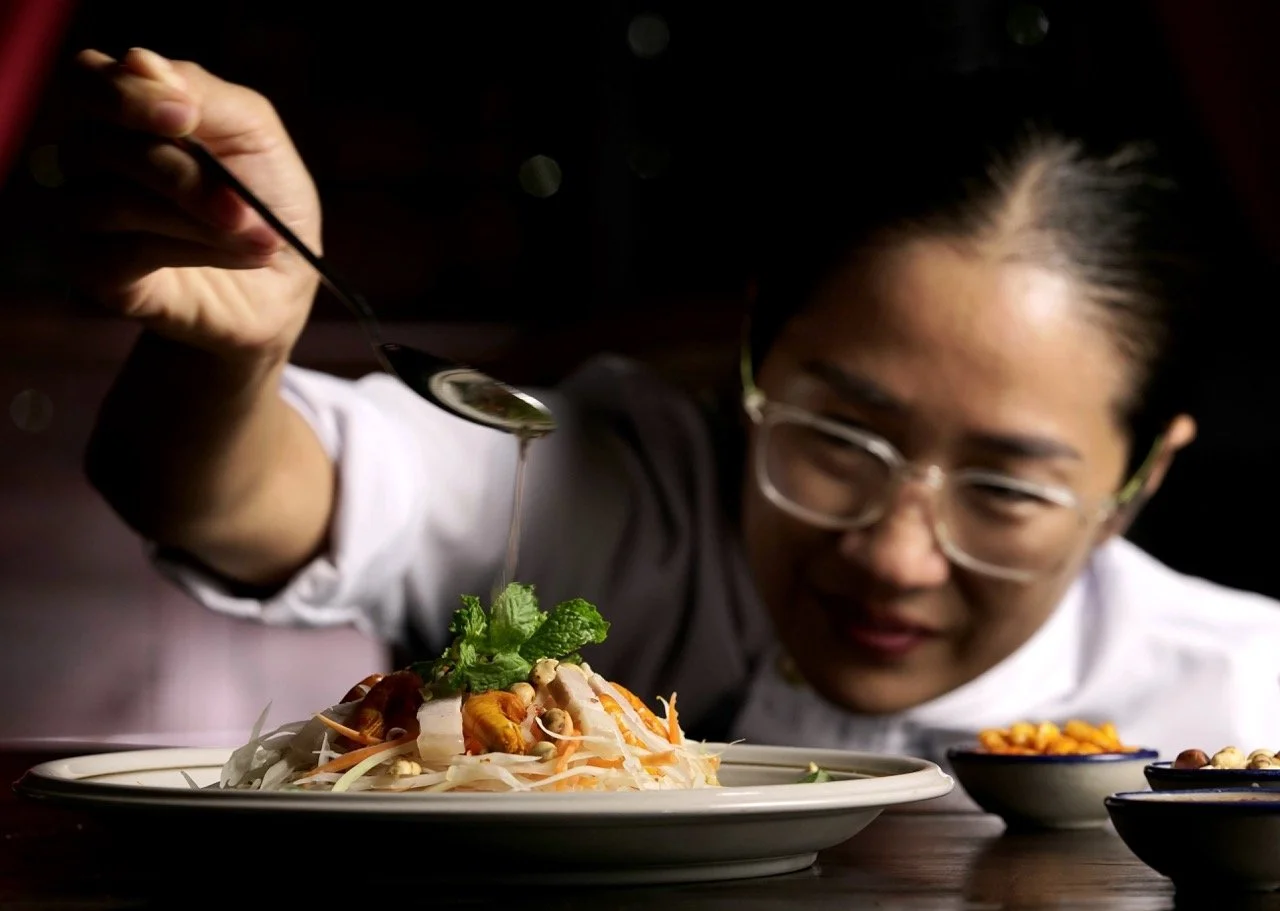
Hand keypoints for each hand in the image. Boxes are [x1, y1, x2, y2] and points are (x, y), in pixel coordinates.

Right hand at [63, 47, 321, 364]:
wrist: (282, 283)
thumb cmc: (266, 198)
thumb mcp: (254, 133)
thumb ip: (204, 94)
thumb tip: (138, 61)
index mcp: (123, 110)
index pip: (89, 80)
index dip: (130, 96)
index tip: (185, 117)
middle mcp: (89, 155)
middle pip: (100, 144)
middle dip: (179, 174)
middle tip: (239, 205)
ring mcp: (82, 213)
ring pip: (116, 203)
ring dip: (200, 222)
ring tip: (257, 238)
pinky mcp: (91, 268)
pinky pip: (125, 251)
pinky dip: (190, 251)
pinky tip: (232, 257)